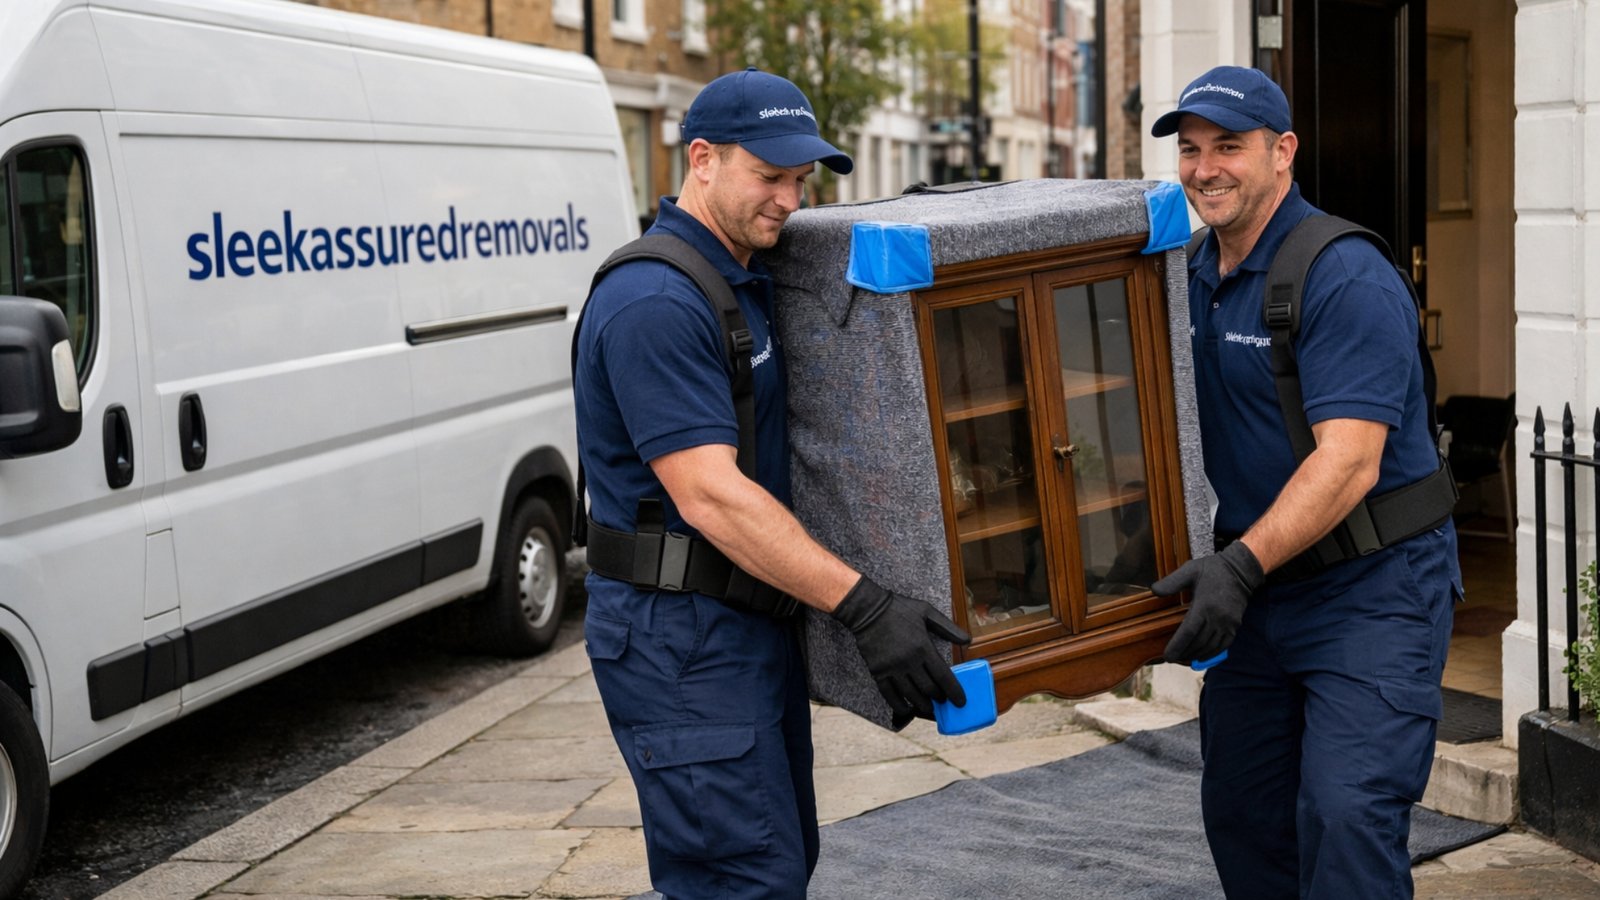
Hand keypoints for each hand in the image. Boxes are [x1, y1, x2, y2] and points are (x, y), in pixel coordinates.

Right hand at [831, 575, 972, 720]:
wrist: (868, 609)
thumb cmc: (899, 609)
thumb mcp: (927, 612)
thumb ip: (948, 627)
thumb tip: (968, 640)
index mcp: (923, 647)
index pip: (943, 676)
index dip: (953, 692)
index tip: (960, 702)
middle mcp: (909, 661)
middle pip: (928, 688)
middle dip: (939, 698)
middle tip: (944, 701)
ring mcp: (892, 668)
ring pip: (911, 694)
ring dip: (923, 704)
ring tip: (929, 707)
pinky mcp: (878, 672)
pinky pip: (889, 695)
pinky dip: (899, 705)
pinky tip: (907, 710)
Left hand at [1151, 541, 1264, 664]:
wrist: (1241, 571)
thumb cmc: (1213, 569)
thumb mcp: (1190, 570)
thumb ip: (1171, 582)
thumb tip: (1154, 591)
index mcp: (1204, 605)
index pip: (1189, 632)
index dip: (1178, 646)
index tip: (1167, 656)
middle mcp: (1218, 618)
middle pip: (1199, 643)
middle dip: (1184, 653)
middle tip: (1172, 658)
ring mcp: (1228, 624)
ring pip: (1210, 647)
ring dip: (1196, 655)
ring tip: (1183, 658)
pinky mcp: (1235, 626)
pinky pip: (1223, 646)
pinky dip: (1211, 654)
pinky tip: (1201, 656)